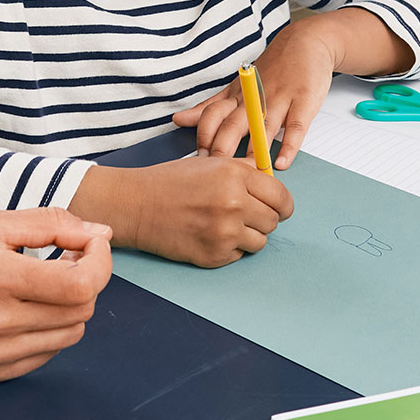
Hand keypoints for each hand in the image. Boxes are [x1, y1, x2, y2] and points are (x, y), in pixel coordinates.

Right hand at [0, 208, 111, 380]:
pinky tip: (27, 309)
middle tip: (64, 259)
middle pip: (83, 309)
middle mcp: (1, 322)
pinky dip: (51, 329)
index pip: (81, 284)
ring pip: (72, 333)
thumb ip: (50, 224)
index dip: (99, 261)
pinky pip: (50, 352)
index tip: (90, 244)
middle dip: (86, 279)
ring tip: (44, 284)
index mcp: (0, 278)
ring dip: (71, 306)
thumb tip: (101, 232)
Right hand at [67, 158, 293, 267]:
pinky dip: (230, 248)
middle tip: (244, 215)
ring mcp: (225, 232)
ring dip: (248, 235)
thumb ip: (245, 172)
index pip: (281, 197)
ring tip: (224, 225)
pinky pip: (239, 255)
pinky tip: (209, 235)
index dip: (282, 204)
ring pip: (260, 242)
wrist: (138, 205)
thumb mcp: (211, 163)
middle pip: (273, 221)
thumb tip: (273, 184)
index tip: (278, 208)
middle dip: (263, 218)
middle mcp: (233, 204)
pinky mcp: (214, 255)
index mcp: (235, 176)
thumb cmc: (172, 181)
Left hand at [172, 18, 342, 168]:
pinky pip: (295, 127)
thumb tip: (178, 120)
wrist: (306, 42)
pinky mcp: (303, 101)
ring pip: (263, 127)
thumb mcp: (236, 86)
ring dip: (253, 151)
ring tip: (246, 173)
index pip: (212, 115)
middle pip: (233, 124)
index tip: (198, 161)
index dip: (203, 137)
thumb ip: (209, 106)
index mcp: (237, 96)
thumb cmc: (271, 70)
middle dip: (222, 148)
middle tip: (216, 172)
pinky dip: (289, 146)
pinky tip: (281, 163)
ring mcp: (280, 99)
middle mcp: (255, 98)